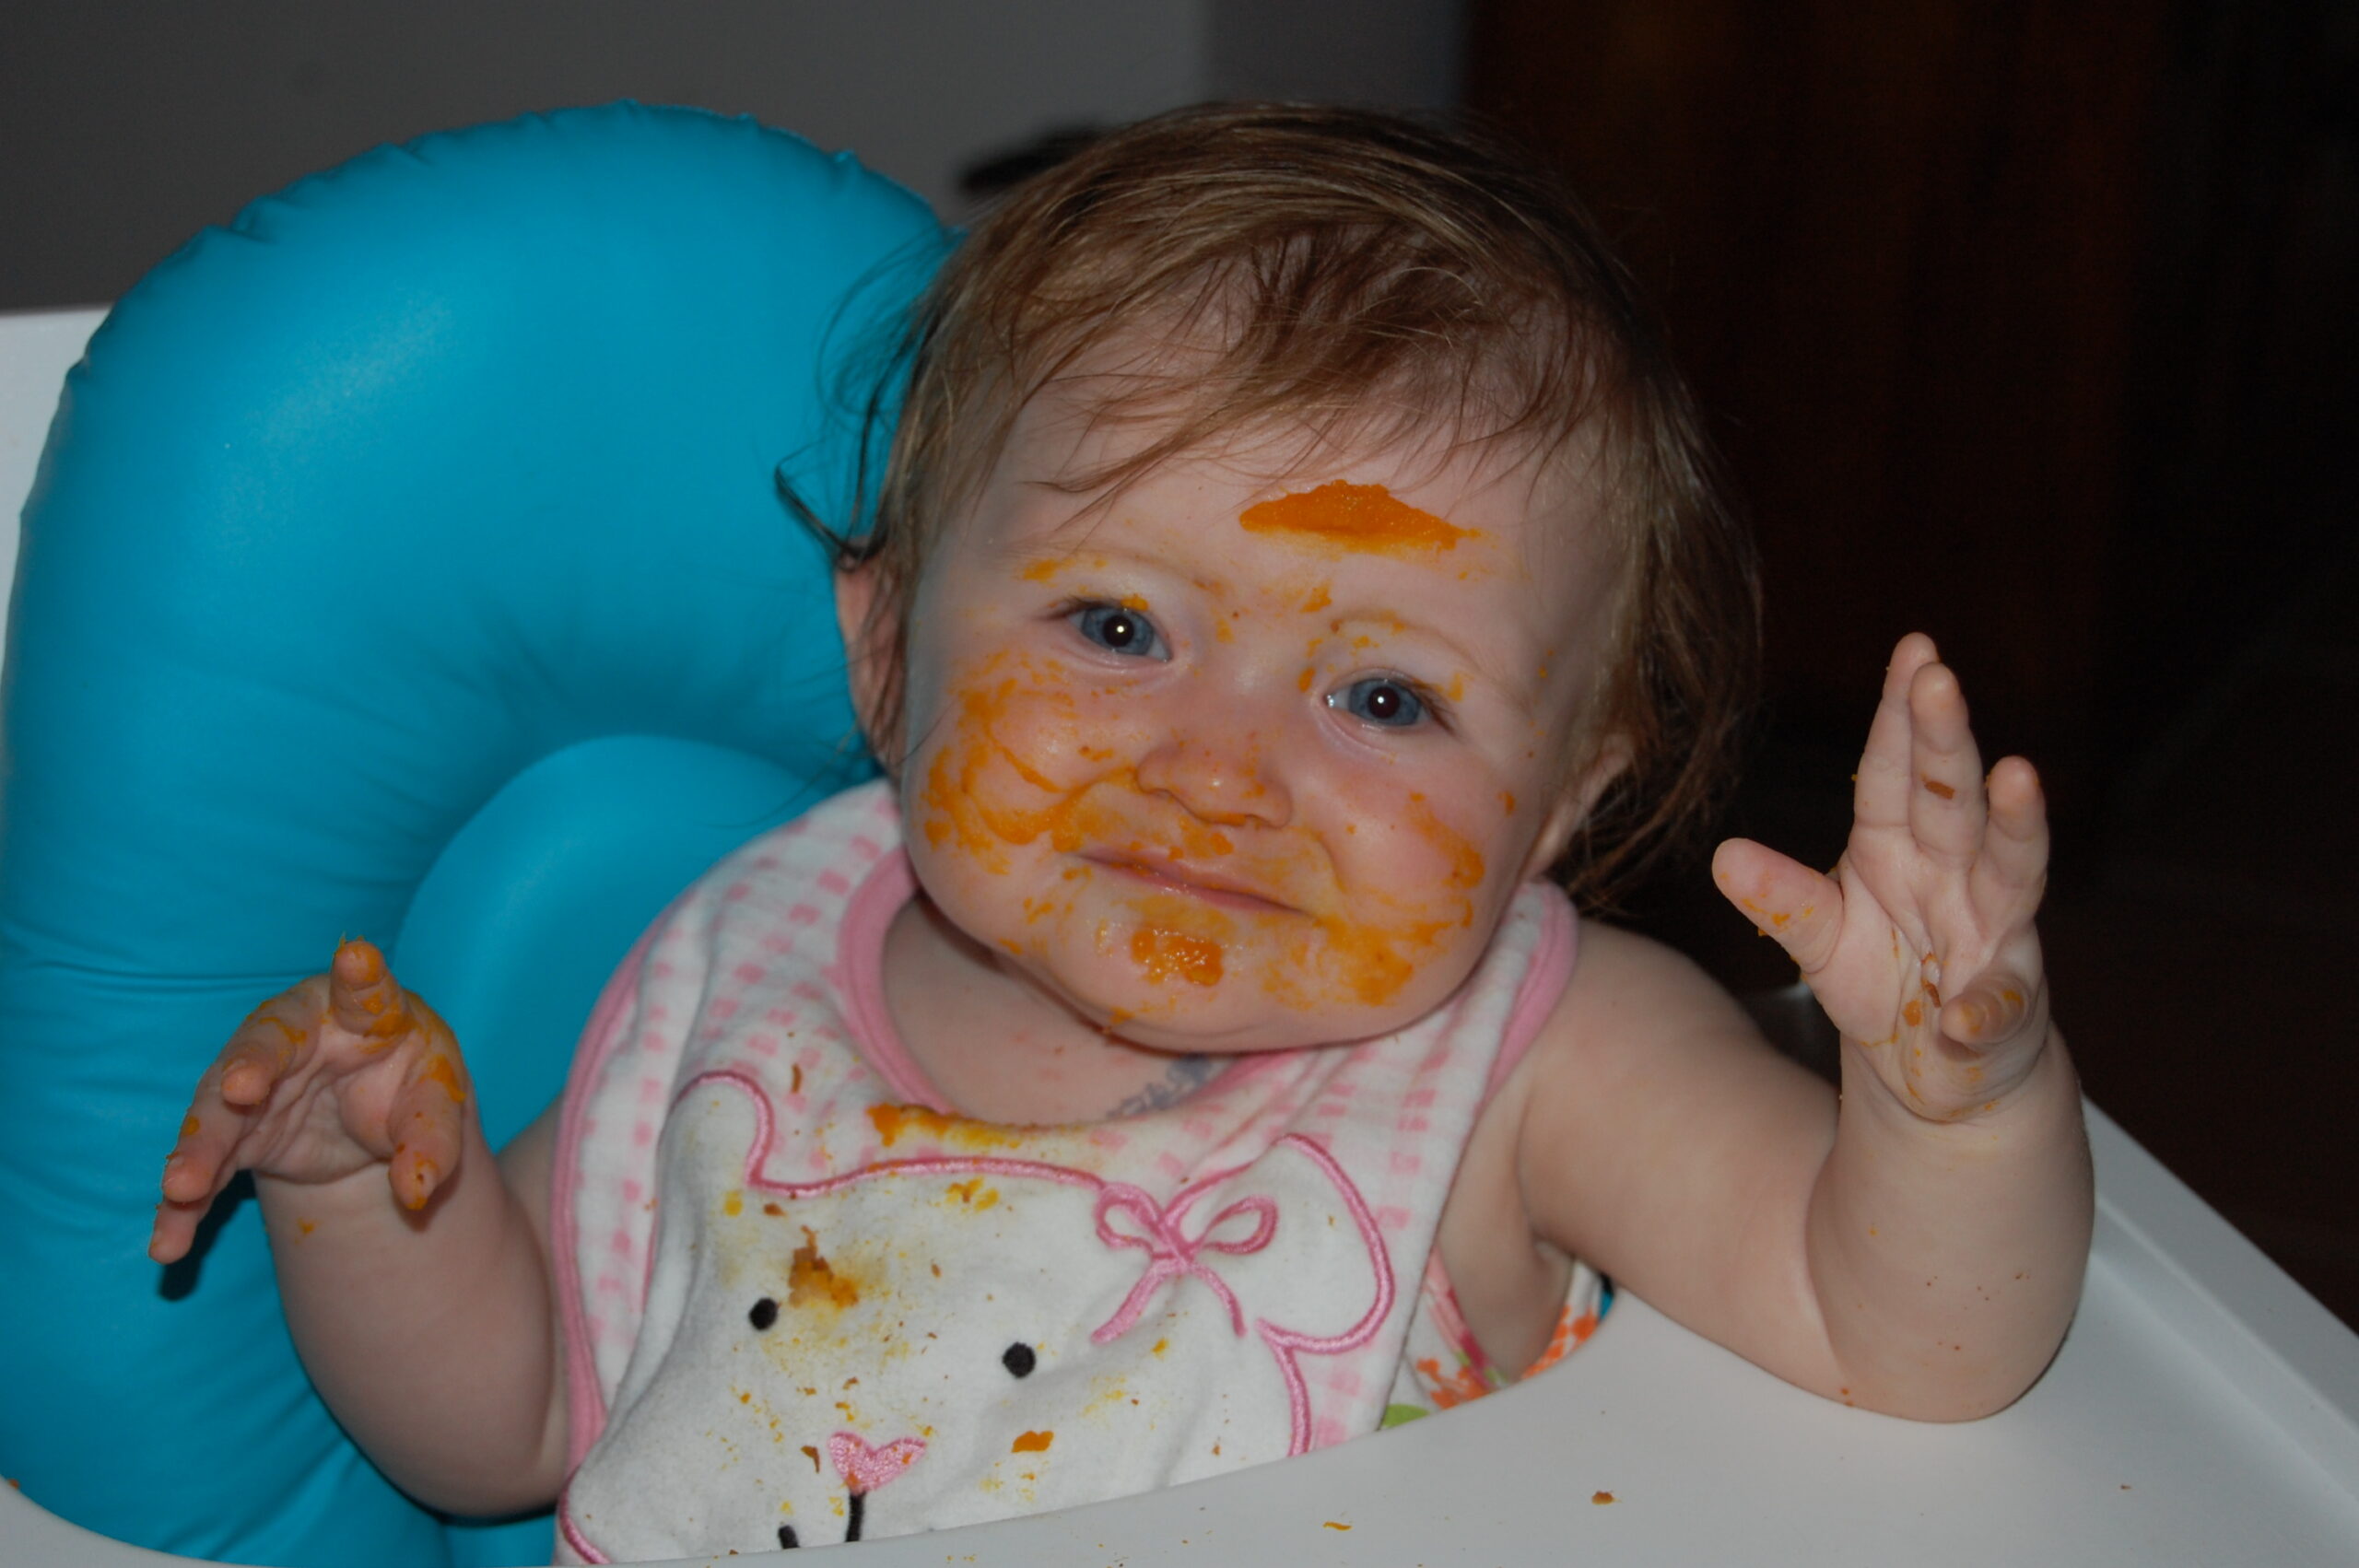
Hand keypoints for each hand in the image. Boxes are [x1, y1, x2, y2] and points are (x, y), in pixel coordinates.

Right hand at [150, 939, 472, 1261]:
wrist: (372, 1109)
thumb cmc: (407, 1082)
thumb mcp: (435, 1105)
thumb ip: (433, 1141)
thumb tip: (416, 1192)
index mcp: (360, 1011)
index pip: (364, 990)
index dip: (360, 974)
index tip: (358, 956)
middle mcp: (296, 1038)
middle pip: (265, 1047)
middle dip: (247, 1068)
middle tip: (236, 1090)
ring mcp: (256, 1085)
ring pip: (218, 1111)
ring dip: (198, 1149)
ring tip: (182, 1187)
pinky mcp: (236, 1135)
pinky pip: (205, 1169)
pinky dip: (184, 1207)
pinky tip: (167, 1243)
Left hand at [1712, 634, 2052, 1121]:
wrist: (1940, 1066)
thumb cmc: (1883, 977)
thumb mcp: (1821, 938)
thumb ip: (1784, 899)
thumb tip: (1724, 856)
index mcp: (1898, 846)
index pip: (1897, 770)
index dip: (1902, 713)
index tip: (1914, 649)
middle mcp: (1954, 875)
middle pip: (1952, 798)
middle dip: (1945, 739)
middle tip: (1938, 679)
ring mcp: (1991, 935)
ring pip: (2011, 870)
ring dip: (2014, 825)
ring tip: (2017, 776)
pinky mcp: (2005, 1009)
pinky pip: (1996, 1004)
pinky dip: (1982, 1008)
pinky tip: (1962, 1015)